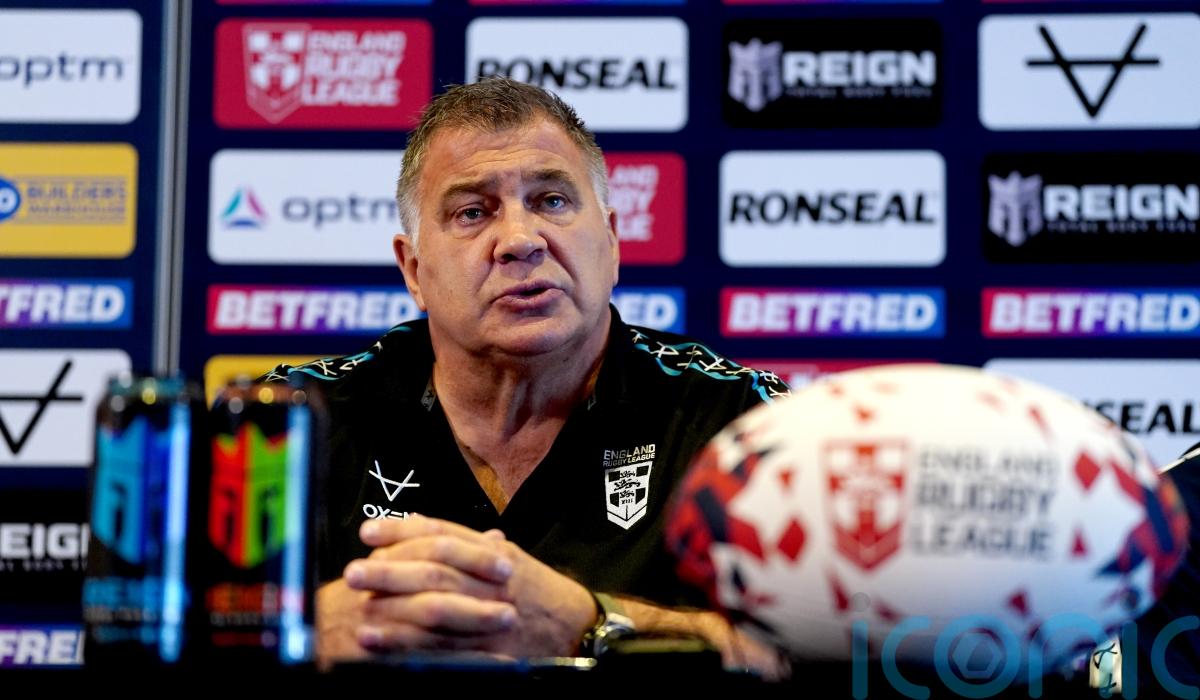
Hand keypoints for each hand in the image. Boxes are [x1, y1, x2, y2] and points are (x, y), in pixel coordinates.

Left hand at [325, 514, 594, 660]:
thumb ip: (466, 541)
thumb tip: (421, 521)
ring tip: (360, 610)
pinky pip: (445, 648)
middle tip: (353, 571)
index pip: (443, 534)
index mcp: (494, 553)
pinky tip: (382, 645)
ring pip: (437, 609)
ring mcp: (491, 615)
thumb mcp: (508, 556)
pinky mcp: (490, 650)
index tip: (368, 532)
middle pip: (434, 570)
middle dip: (390, 570)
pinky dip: (410, 647)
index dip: (403, 531)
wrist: (576, 626)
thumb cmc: (537, 589)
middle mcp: (491, 580)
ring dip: (394, 610)